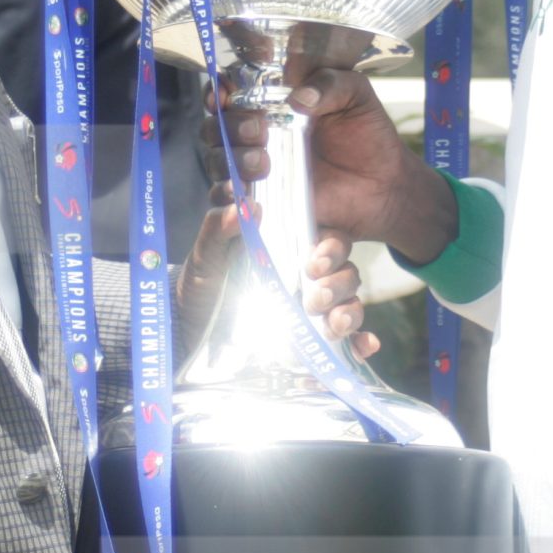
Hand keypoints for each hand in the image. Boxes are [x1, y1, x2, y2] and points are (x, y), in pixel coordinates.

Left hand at [175, 192, 380, 358]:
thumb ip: (218, 230)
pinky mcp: (311, 342)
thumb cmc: (198, 287)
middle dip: (340, 283)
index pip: (325, 243)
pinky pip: (347, 340)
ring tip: (336, 327)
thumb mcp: (204, 256)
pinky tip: (366, 346)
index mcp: (287, 251)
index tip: (313, 263)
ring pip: (348, 302)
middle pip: (342, 272)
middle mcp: (304, 279)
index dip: (330, 251)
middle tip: (316, 299)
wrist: (186, 333)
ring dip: (351, 312)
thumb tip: (242, 206)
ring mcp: (309, 312)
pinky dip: (361, 342)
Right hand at [202, 68, 456, 262]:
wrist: (385, 185)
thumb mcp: (356, 94)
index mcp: (271, 102)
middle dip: (228, 127)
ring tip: (264, 163)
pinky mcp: (263, 202)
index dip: (217, 92)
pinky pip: (231, 203)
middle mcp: (255, 134)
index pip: (228, 93)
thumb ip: (330, 84)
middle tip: (260, 131)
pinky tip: (250, 196)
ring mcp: (256, 170)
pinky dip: (231, 199)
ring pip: (218, 162)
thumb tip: (298, 98)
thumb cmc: (367, 134)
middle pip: (215, 128)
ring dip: (229, 161)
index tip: (224, 95)